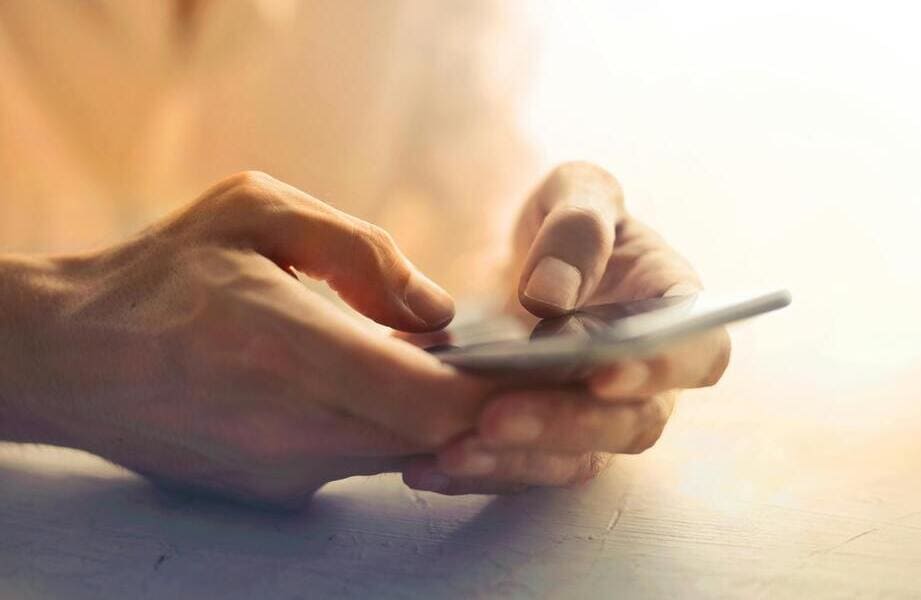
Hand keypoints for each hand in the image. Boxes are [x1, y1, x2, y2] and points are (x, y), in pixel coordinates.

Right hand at [0, 171, 495, 507]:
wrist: (71, 358)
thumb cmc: (161, 273)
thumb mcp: (254, 211)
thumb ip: (359, 251)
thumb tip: (439, 308)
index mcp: (288, 345)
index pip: (434, 399)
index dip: (506, 393)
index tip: (552, 369)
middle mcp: (293, 426)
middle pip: (438, 439)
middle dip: (496, 410)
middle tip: (531, 368)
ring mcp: (284, 472)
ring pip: (409, 455)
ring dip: (448, 418)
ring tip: (464, 367)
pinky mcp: (275, 494)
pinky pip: (366, 462)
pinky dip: (397, 429)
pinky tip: (390, 386)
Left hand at [404, 162, 729, 493]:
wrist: (518, 252)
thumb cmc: (568, 220)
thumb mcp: (577, 193)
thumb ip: (577, 228)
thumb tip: (551, 296)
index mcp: (673, 311)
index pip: (696, 351)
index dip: (661, 369)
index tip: (604, 374)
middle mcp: (646, 377)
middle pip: (631, 423)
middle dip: (565, 426)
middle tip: (494, 417)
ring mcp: (597, 414)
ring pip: (575, 459)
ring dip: (515, 460)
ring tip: (450, 450)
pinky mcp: (547, 439)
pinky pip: (522, 468)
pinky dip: (476, 471)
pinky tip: (426, 465)